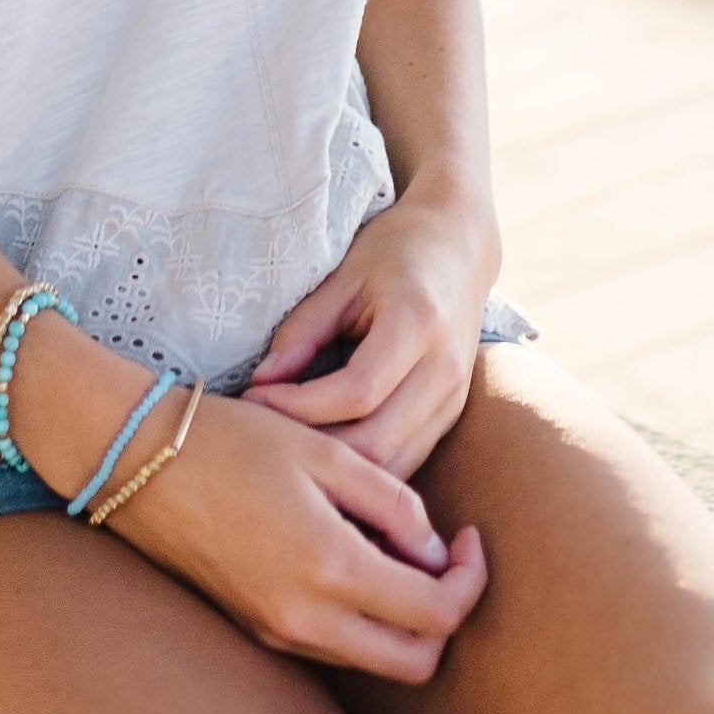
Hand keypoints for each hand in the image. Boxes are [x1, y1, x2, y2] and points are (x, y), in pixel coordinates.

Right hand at [107, 383, 487, 684]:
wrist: (136, 461)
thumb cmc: (230, 440)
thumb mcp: (323, 451)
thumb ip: (393, 501)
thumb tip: (432, 550)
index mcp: (328, 568)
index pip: (435, 615)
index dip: (469, 580)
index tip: (470, 537)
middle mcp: (304, 619)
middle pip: (413, 662)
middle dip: (444, 616)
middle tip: (444, 557)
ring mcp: (276, 632)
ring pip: (373, 660)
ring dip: (402, 620)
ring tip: (395, 548)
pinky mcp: (255, 628)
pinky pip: (332, 646)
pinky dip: (360, 619)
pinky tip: (351, 558)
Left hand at [245, 191, 497, 481]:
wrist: (459, 247)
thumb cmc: (395, 251)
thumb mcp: (343, 278)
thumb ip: (303, 331)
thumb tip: (260, 383)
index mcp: (419, 324)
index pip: (357, 392)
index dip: (299, 405)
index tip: (254, 397)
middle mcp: (444, 370)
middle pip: (378, 442)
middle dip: (315, 446)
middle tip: (264, 428)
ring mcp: (454, 399)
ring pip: (394, 465)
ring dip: (338, 465)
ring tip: (289, 441)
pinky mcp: (451, 414)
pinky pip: (405, 461)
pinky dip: (363, 465)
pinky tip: (324, 448)